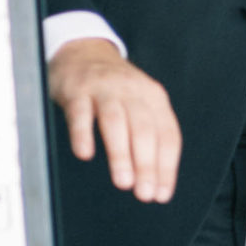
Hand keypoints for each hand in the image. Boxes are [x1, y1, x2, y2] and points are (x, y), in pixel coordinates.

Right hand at [47, 38, 181, 202]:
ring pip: (116, 122)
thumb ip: (149, 135)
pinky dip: (83, 134)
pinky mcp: (77, 91)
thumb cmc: (115, 89)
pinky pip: (80, 114)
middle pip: (144, 130)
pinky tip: (86, 154)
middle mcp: (133, 91)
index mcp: (154, 97)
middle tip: (143, 193)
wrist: (82, 51)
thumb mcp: (140, 103)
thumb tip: (155, 181)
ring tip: (123, 182)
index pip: (167, 135)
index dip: (166, 167)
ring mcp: (104, 89)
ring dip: (121, 154)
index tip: (161, 194)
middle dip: (146, 165)